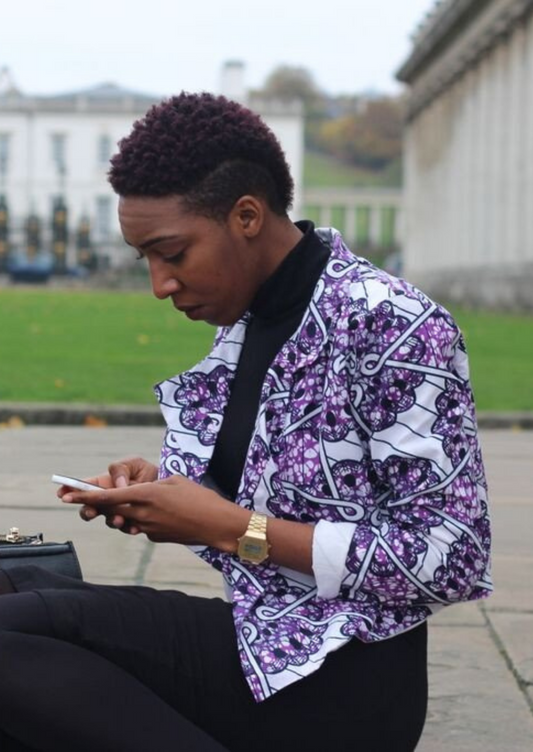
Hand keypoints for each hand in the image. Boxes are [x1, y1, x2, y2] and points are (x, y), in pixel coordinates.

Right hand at [57, 457, 157, 533]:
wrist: (168, 487)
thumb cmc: (147, 472)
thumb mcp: (134, 463)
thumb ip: (121, 469)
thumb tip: (118, 485)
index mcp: (104, 484)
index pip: (84, 488)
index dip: (70, 490)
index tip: (62, 493)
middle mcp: (108, 500)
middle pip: (89, 509)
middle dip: (87, 511)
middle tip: (91, 511)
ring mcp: (118, 512)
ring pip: (107, 520)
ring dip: (111, 521)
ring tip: (120, 519)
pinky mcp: (132, 521)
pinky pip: (126, 528)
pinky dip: (129, 528)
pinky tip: (135, 527)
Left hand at [61, 474, 248, 547]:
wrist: (217, 525)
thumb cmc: (200, 498)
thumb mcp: (174, 482)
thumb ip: (152, 487)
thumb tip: (140, 495)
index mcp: (147, 494)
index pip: (109, 496)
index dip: (86, 496)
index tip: (68, 495)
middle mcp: (144, 513)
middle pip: (111, 509)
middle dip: (94, 504)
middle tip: (76, 498)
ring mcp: (149, 528)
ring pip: (124, 519)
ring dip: (120, 512)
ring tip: (133, 503)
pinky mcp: (155, 537)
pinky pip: (140, 526)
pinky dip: (140, 519)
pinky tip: (159, 514)